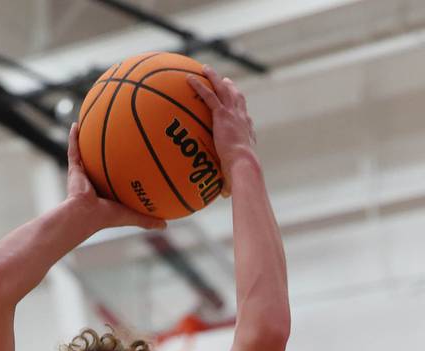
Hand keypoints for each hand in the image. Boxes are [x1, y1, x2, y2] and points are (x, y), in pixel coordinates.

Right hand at [65, 123, 166, 231]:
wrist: (85, 215)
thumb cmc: (107, 217)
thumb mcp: (132, 216)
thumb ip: (148, 220)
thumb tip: (166, 226)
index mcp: (106, 192)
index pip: (116, 177)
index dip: (123, 168)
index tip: (133, 156)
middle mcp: (94, 182)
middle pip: (102, 162)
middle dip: (107, 150)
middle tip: (117, 133)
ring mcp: (83, 175)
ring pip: (86, 154)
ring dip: (88, 140)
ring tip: (93, 122)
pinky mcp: (74, 170)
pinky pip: (73, 150)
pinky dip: (73, 138)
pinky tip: (76, 124)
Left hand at [187, 67, 256, 195]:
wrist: (244, 165)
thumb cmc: (241, 174)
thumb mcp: (235, 176)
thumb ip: (228, 182)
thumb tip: (224, 196)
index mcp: (247, 131)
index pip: (244, 116)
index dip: (240, 108)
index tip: (236, 104)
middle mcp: (242, 118)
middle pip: (237, 97)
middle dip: (230, 87)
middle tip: (224, 80)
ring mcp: (233, 114)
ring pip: (224, 89)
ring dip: (214, 78)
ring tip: (205, 69)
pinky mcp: (222, 115)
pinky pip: (208, 96)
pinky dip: (199, 86)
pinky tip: (188, 79)